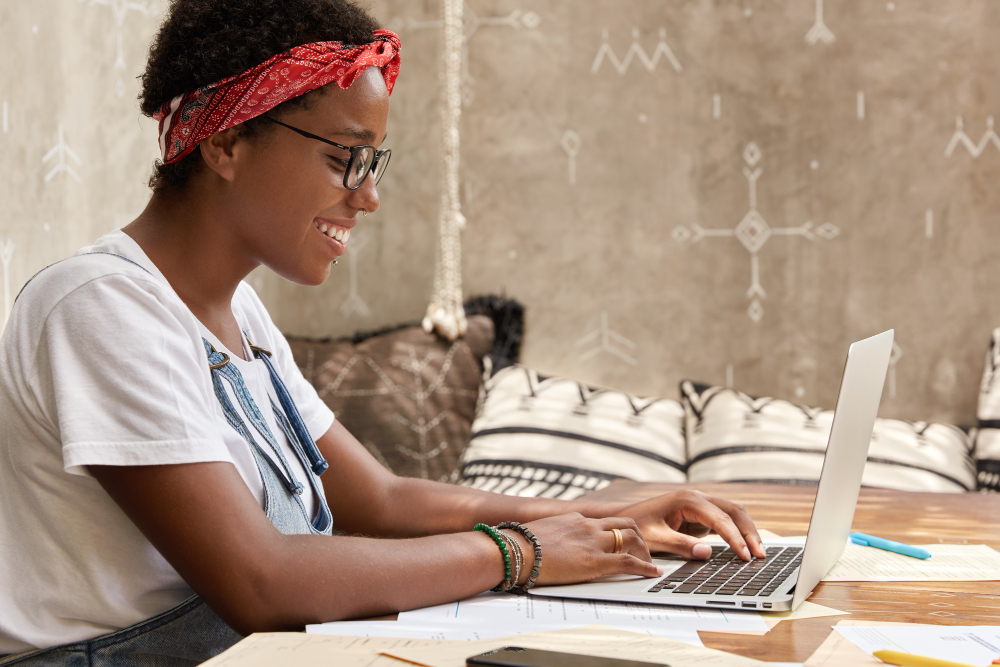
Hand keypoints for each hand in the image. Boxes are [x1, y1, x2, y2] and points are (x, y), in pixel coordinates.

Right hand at [513, 513, 661, 585]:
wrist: (513, 550)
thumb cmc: (518, 545)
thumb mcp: (541, 534)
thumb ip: (554, 536)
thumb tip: (550, 546)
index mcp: (575, 519)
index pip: (605, 522)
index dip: (620, 531)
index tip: (626, 540)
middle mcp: (587, 526)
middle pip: (625, 524)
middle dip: (639, 537)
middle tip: (644, 551)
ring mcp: (592, 542)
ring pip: (631, 538)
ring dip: (645, 550)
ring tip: (649, 563)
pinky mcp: (594, 561)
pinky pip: (628, 562)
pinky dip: (645, 567)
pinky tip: (653, 572)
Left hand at [619, 489, 765, 560]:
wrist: (626, 519)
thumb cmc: (637, 525)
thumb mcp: (655, 538)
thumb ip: (681, 545)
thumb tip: (707, 553)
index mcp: (688, 500)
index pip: (720, 519)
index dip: (735, 538)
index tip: (745, 556)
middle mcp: (698, 498)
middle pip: (734, 511)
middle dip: (749, 532)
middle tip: (761, 555)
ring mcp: (701, 505)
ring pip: (733, 513)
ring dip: (747, 531)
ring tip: (759, 553)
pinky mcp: (701, 515)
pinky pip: (725, 521)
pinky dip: (737, 532)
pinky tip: (745, 548)